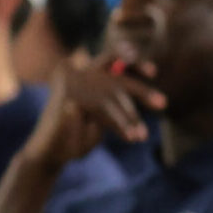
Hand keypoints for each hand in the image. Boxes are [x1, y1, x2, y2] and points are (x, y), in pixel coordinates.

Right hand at [27, 53, 160, 172]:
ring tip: (140, 137)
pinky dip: (119, 123)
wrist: (50, 153)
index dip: (133, 62)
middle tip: (162, 103)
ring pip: (110, 96)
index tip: (153, 72)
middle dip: (142, 90)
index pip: (112, 59)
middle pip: (116, 77)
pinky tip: (130, 136)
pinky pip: (102, 109)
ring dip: (129, 117)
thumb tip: (153, 95)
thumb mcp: (103, 114)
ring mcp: (70, 85)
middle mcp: (76, 73)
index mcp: (85, 73)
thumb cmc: (80, 133)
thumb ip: (119, 101)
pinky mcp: (68, 100)